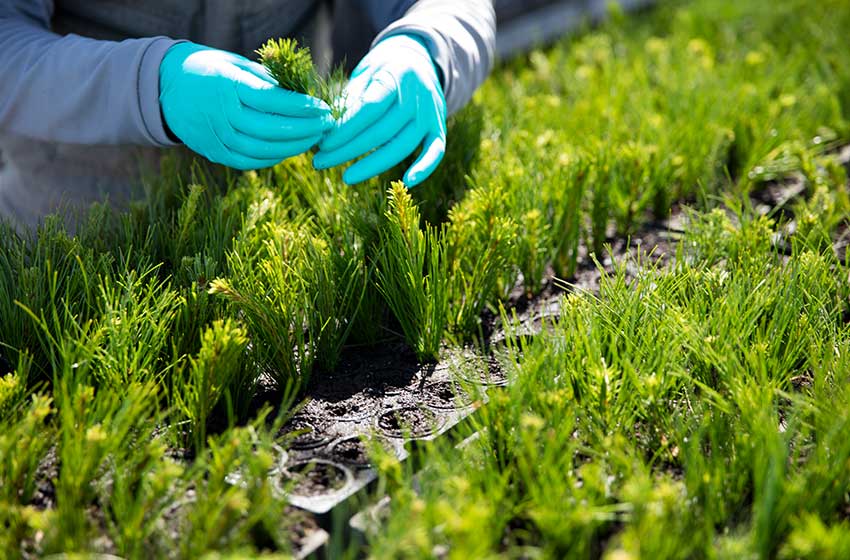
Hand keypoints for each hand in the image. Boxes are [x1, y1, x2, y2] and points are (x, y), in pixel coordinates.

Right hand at [159, 42, 330, 169]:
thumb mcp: (237, 64)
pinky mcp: (215, 152)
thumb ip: (267, 80)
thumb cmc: (211, 71)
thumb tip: (303, 94)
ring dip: (294, 146)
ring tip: (314, 138)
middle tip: (326, 125)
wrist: (167, 89)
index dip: (301, 106)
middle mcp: (223, 114)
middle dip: (305, 128)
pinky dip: (273, 158)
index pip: (272, 99)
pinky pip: (250, 161)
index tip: (323, 107)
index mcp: (229, 85)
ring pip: (263, 149)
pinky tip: (290, 150)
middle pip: (272, 128)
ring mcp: (218, 136)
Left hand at [312, 34, 446, 186]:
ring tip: (346, 176)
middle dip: (348, 150)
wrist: (418, 61)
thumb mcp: (364, 74)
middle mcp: (417, 96)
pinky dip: (424, 168)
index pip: (369, 109)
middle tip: (321, 161)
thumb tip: (327, 130)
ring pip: (402, 147)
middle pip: (382, 132)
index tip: (323, 144)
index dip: (345, 130)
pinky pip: (435, 152)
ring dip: (372, 166)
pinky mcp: (438, 128)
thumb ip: (350, 100)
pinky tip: (407, 181)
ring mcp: (431, 114)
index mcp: (395, 77)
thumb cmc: (382, 72)